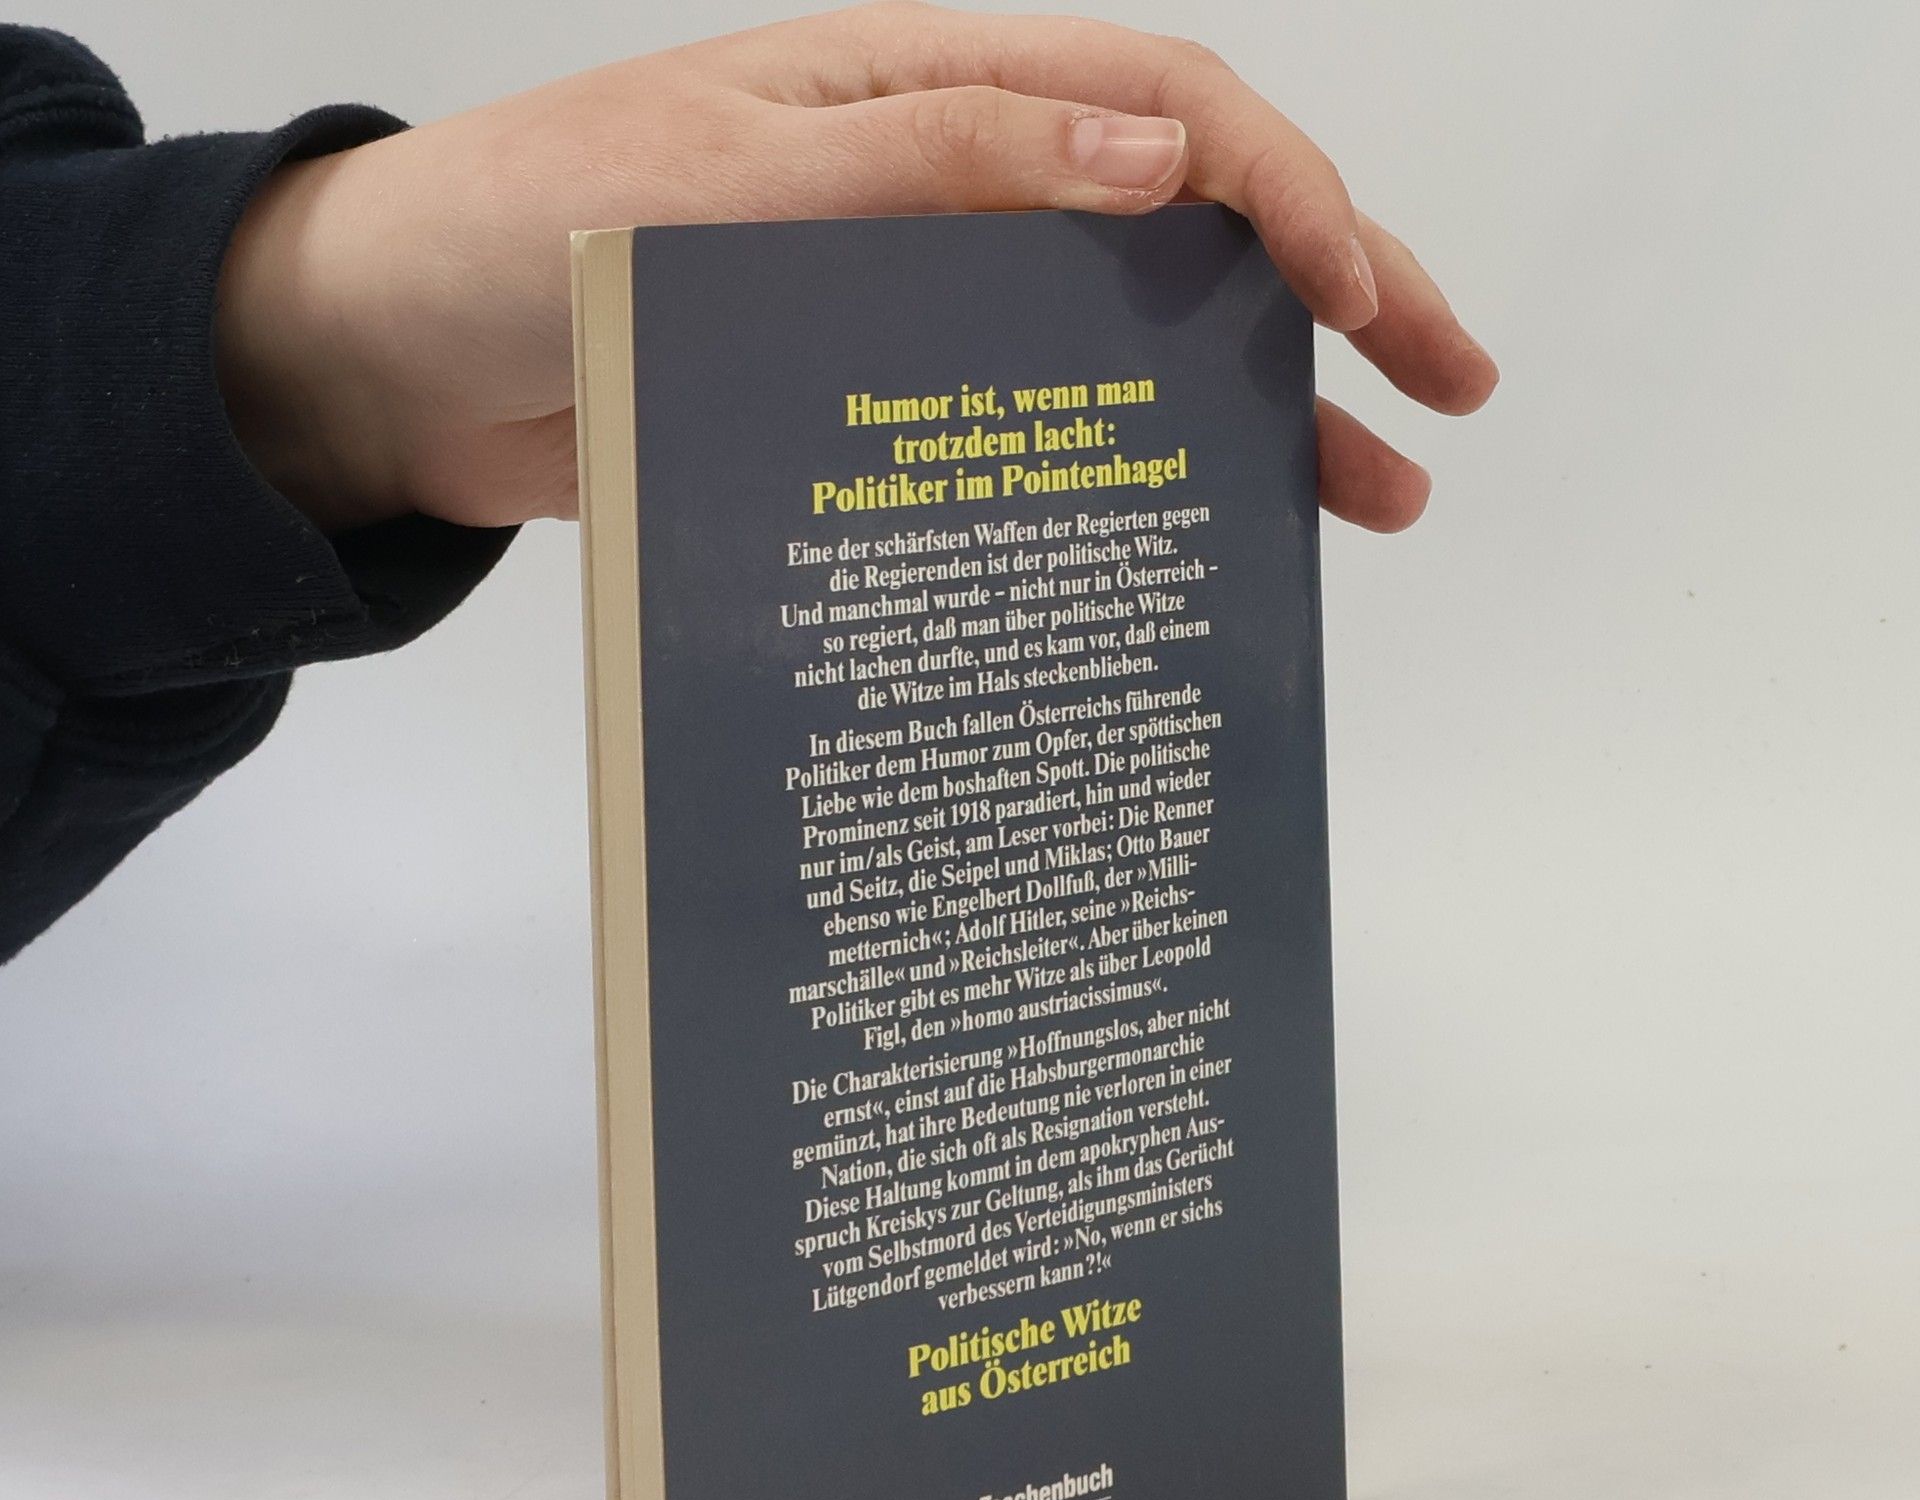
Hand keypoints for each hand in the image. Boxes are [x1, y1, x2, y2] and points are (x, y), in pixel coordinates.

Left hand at [217, 2, 1497, 535]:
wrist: (388, 369)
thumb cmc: (518, 241)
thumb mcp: (718, 179)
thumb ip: (930, 162)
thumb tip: (1147, 159)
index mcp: (920, 93)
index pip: (1159, 110)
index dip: (1284, 195)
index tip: (1367, 301)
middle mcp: (945, 189)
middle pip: (1183, 227)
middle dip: (1331, 296)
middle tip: (1444, 391)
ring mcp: (919, 306)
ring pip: (1125, 343)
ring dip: (1253, 412)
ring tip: (1370, 499)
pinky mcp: (874, 407)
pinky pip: (1028, 431)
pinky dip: (1116, 480)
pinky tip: (1188, 542)